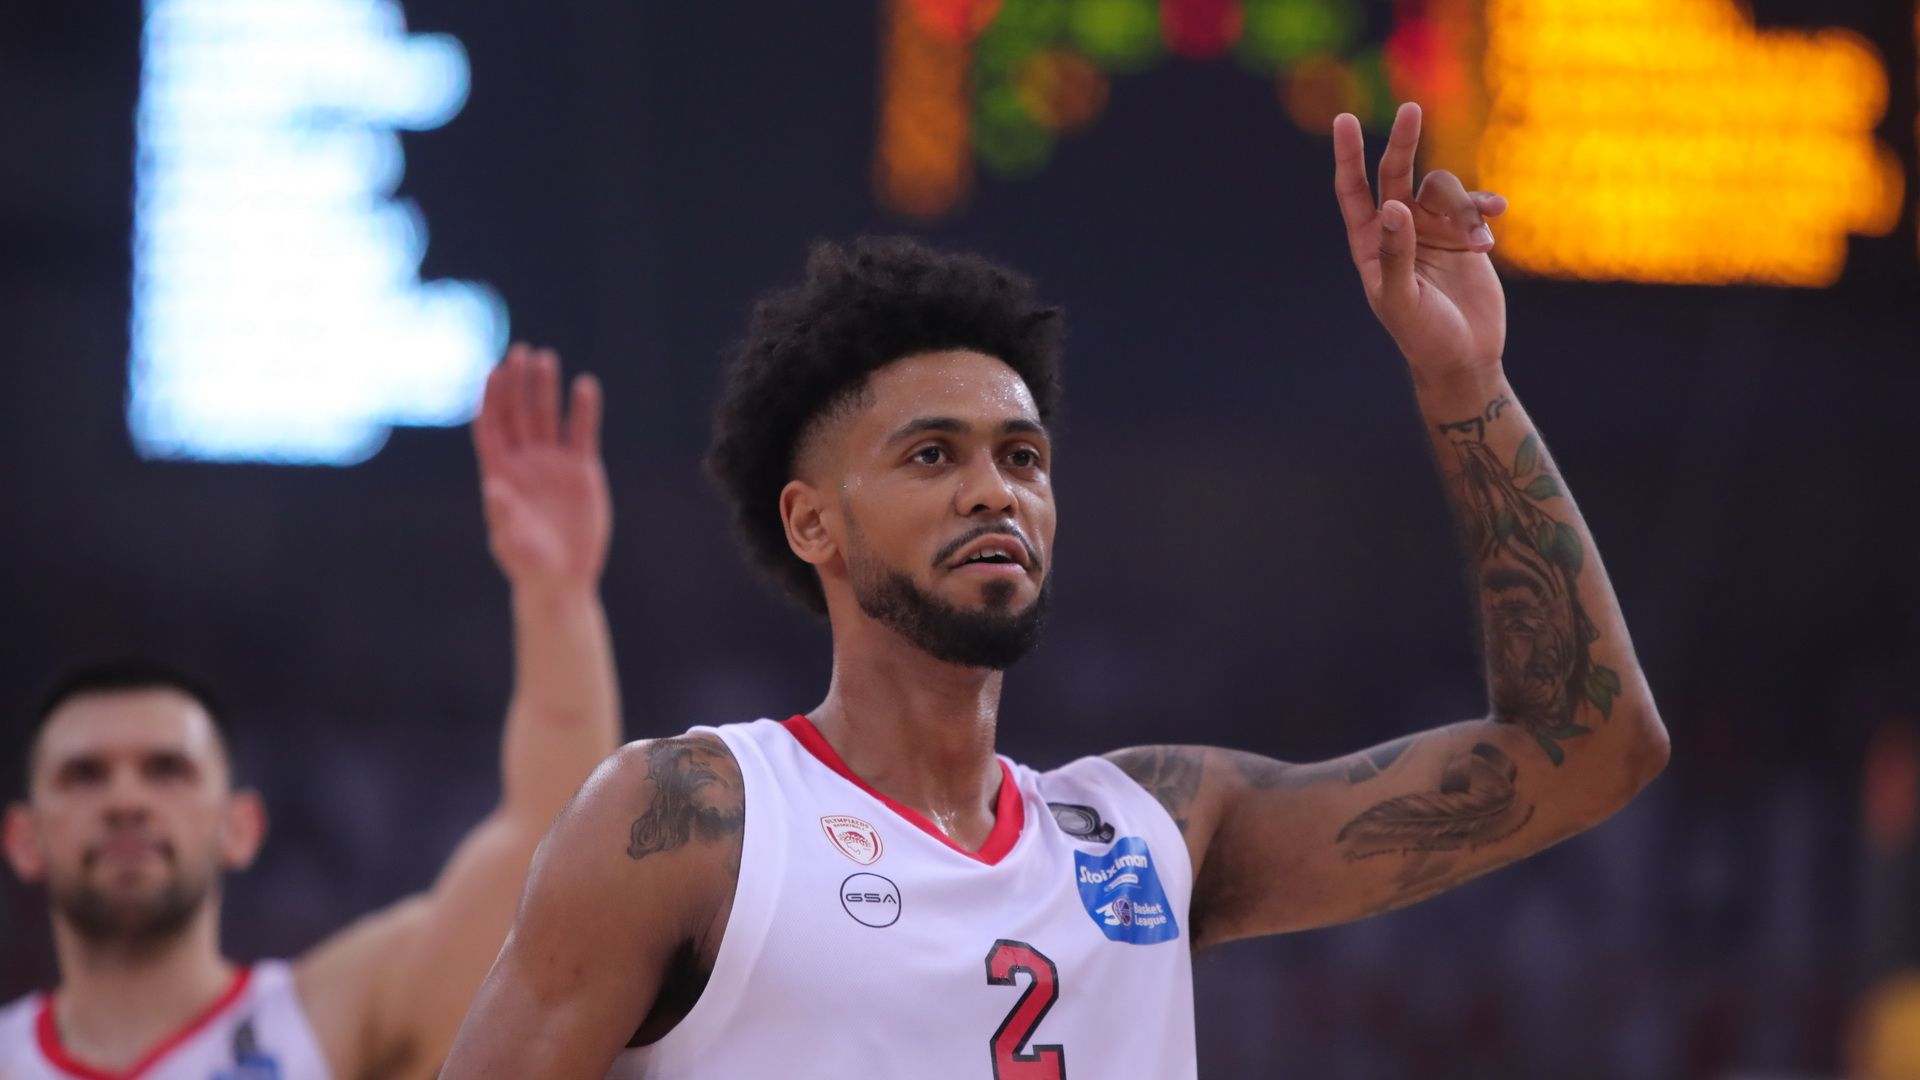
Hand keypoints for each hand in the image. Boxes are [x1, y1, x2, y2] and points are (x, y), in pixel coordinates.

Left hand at [472, 343, 609, 595]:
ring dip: (545, 388)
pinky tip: (585, 386)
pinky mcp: (582, 469)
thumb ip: (503, 515)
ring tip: (546, 359)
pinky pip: (581, 432)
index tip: (494, 370)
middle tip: (520, 352)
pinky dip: (583, 410)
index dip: (491, 397)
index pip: (491, 425)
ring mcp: (553, 462)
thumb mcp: (512, 542)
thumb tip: (494, 488)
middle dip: (517, 383)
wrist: (562, 578)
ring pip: (547, 416)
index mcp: (499, 472)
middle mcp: (524, 461)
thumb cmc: (529, 563)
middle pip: (517, 412)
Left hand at [1333, 102, 1508, 380]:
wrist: (1465, 356)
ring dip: (1463, 209)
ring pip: (1444, 189)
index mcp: (1371, 243)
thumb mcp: (1402, 297)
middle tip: (1412, 110)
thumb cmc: (1423, 335)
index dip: (1347, 155)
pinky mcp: (1465, 234)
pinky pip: (1473, 203)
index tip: (1344, 119)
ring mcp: (1433, 228)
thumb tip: (1392, 206)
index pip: (1353, 191)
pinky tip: (1499, 214)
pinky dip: (1485, 206)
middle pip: (1396, 173)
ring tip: (1478, 246)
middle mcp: (1399, 229)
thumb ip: (1396, 253)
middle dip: (1403, 142)